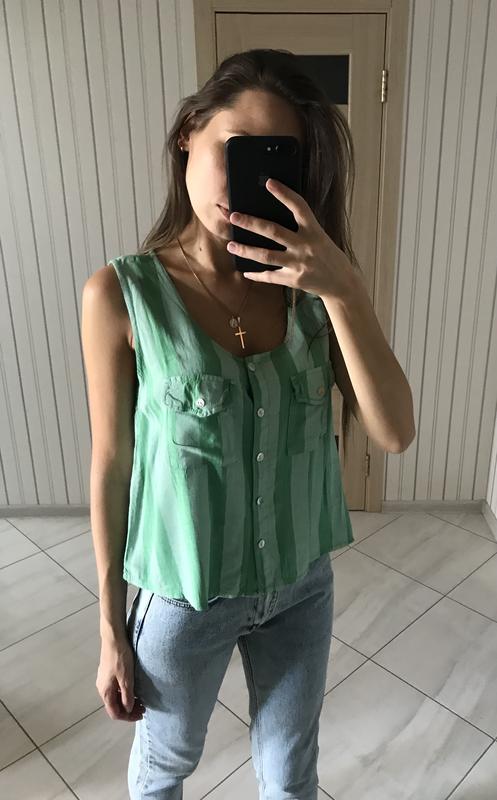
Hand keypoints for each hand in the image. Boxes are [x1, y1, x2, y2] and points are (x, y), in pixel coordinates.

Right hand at [96, 637, 145, 720]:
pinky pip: (116, 689)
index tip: (140, 714)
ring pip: (116, 697)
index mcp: (105, 691)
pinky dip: (125, 693)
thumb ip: (127, 696)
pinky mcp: (108, 673)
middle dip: (129, 710)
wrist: (113, 638)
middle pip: (115, 706)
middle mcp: (102, 688)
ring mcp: (104, 680)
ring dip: (127, 701)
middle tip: (143, 708)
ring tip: (141, 700)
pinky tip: (134, 690)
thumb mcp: (126, 678)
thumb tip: (128, 709)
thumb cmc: (120, 657)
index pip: (115, 713)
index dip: (128, 717)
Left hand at [226, 177, 353, 300]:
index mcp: (314, 231)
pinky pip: (271, 276)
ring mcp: (299, 264)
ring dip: (246, 250)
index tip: (269, 182)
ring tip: (231, 245)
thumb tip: (274, 216)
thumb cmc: (328, 256)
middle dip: (251, 223)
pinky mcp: (295, 280)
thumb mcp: (320, 237)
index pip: (299, 207)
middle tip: (233, 216)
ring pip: (267, 255)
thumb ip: (302, 228)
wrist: (342, 283)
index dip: (284, 194)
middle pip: (274, 231)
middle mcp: (306, 246)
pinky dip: (256, 274)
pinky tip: (245, 270)